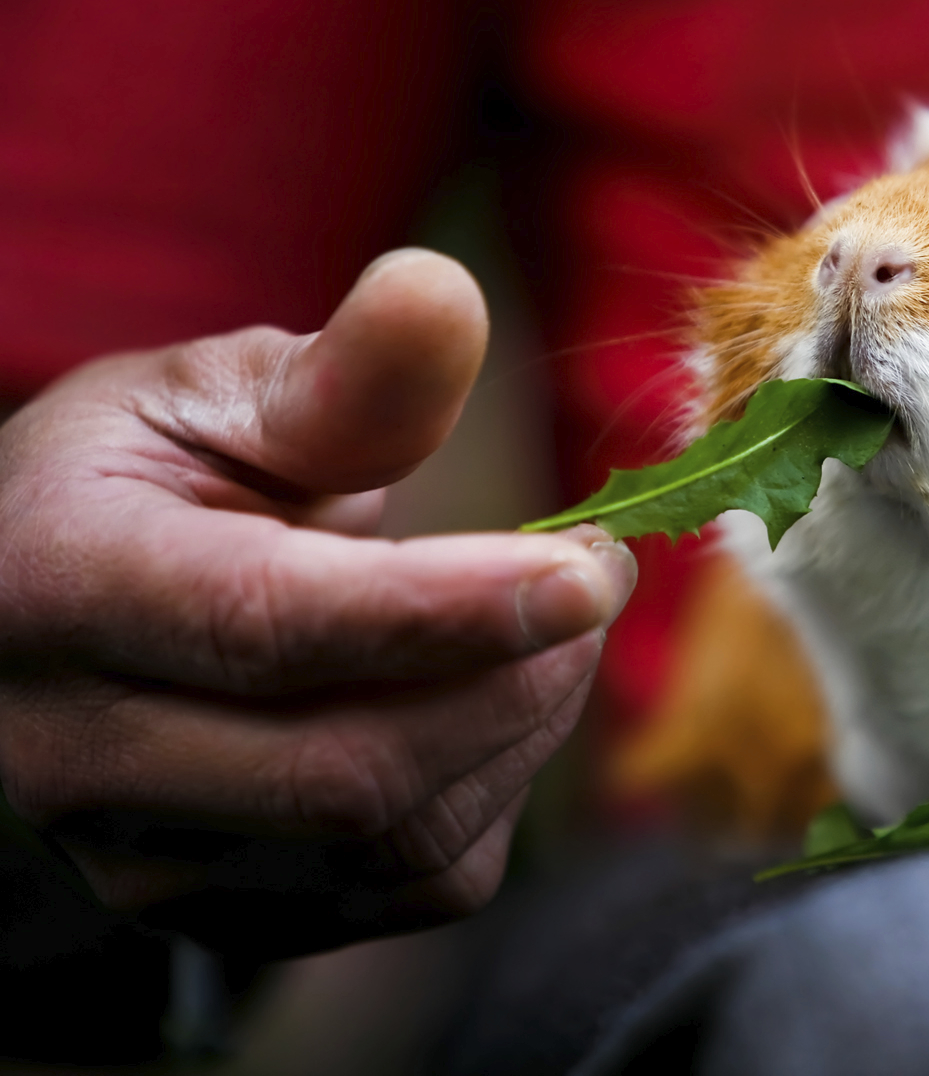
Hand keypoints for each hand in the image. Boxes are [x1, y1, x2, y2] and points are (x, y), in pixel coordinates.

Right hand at [0, 249, 634, 957]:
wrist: (57, 614)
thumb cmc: (148, 482)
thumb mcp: (216, 395)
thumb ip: (342, 376)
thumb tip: (446, 295)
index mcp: (68, 589)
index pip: (271, 627)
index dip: (452, 606)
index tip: (592, 565)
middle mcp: (83, 755)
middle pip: (350, 769)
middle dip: (519, 672)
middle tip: (593, 568)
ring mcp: (153, 861)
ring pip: (397, 840)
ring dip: (523, 725)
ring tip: (544, 619)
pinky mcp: (235, 912)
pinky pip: (416, 884)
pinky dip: (496, 789)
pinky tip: (488, 697)